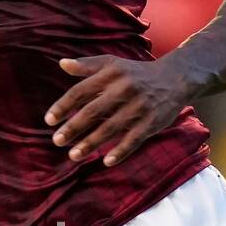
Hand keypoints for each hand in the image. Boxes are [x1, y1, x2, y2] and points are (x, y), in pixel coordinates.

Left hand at [44, 55, 194, 167]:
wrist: (176, 77)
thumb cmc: (136, 72)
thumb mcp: (113, 63)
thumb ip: (87, 65)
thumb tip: (62, 63)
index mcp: (111, 75)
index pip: (81, 91)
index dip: (63, 106)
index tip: (48, 120)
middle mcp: (124, 90)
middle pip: (93, 111)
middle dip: (73, 127)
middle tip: (57, 141)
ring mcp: (139, 107)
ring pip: (111, 128)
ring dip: (91, 143)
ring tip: (73, 155)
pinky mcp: (153, 122)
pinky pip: (134, 139)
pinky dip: (121, 151)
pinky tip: (106, 162)